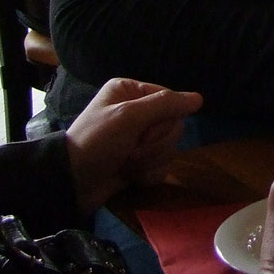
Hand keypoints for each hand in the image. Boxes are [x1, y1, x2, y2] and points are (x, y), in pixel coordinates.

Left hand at [62, 77, 202, 211]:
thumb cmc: (97, 142)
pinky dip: (148, 173)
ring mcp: (139, 138)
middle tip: (131, 151)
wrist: (74, 182)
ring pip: (170, 147)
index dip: (163, 121)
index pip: (171, 101)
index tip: (142, 133)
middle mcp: (137, 111)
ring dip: (150, 160)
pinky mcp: (141, 161)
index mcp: (131, 91)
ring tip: (127, 164)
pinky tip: (131, 176)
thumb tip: (199, 98)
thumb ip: (165, 105)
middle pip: (173, 125)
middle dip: (154, 144)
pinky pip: (163, 165)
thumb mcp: (128, 117)